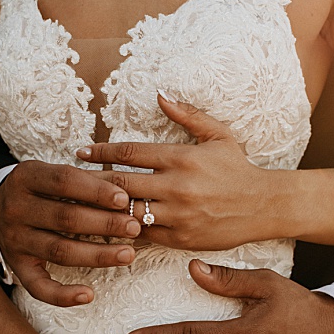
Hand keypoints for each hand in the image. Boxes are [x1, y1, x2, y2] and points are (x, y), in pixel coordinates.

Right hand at [0, 160, 139, 305]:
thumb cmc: (41, 188)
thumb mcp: (53, 173)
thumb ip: (84, 180)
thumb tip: (125, 197)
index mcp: (25, 178)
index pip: (63, 181)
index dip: (96, 191)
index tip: (124, 199)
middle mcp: (16, 209)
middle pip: (65, 218)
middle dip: (105, 224)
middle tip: (135, 227)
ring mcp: (14, 240)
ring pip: (59, 251)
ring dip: (97, 255)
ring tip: (128, 255)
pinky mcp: (17, 265)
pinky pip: (37, 286)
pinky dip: (62, 295)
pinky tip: (88, 295)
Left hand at [78, 93, 281, 250]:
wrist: (266, 206)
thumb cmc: (238, 169)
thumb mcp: (218, 136)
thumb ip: (188, 115)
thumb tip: (159, 95)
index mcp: (182, 158)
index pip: (129, 153)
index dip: (100, 152)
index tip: (81, 153)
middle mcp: (177, 187)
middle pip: (120, 184)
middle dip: (90, 182)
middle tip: (68, 181)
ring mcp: (178, 215)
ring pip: (127, 212)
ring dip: (101, 210)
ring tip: (78, 206)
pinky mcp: (182, 238)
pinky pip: (143, 236)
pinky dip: (123, 231)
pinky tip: (107, 228)